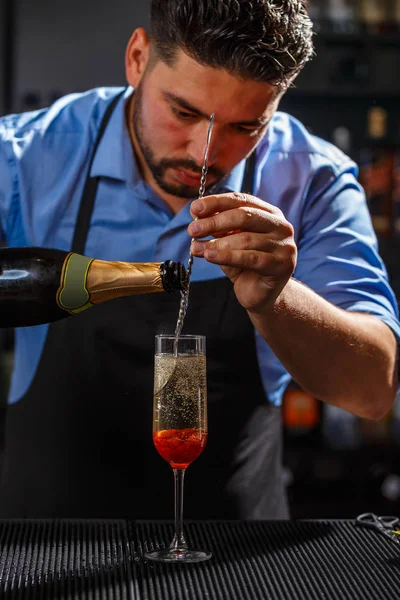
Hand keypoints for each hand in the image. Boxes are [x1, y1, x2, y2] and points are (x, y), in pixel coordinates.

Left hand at [188, 192, 296, 312]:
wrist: (261, 295)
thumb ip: (218, 230)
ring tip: (196, 248)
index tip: (194, 208)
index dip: (216, 202)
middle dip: (215, 222)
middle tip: (193, 230)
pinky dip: (227, 256)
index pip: (241, 200)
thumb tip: (197, 217)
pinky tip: (210, 255)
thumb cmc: (245, 266)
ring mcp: (284, 245)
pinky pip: (251, 258)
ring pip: (245, 239)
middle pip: (244, 216)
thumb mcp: (229, 243)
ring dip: (217, 243)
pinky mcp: (282, 265)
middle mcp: (281, 226)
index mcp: (269, 213)